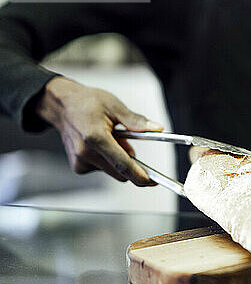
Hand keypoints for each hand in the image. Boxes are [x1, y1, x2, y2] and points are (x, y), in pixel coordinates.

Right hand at [35, 77, 162, 185]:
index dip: (139, 175)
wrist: (62, 106)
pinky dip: (108, 159)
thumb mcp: (114, 106)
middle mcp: (85, 153)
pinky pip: (103, 168)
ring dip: (119, 159)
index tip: (152, 181)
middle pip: (120, 172)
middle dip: (131, 163)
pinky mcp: (78, 167)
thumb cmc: (86, 103)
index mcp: (95, 137)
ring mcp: (80, 162)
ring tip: (110, 138)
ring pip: (113, 170)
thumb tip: (157, 129)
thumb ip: (136, 121)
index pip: (122, 164)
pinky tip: (100, 144)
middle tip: (128, 143)